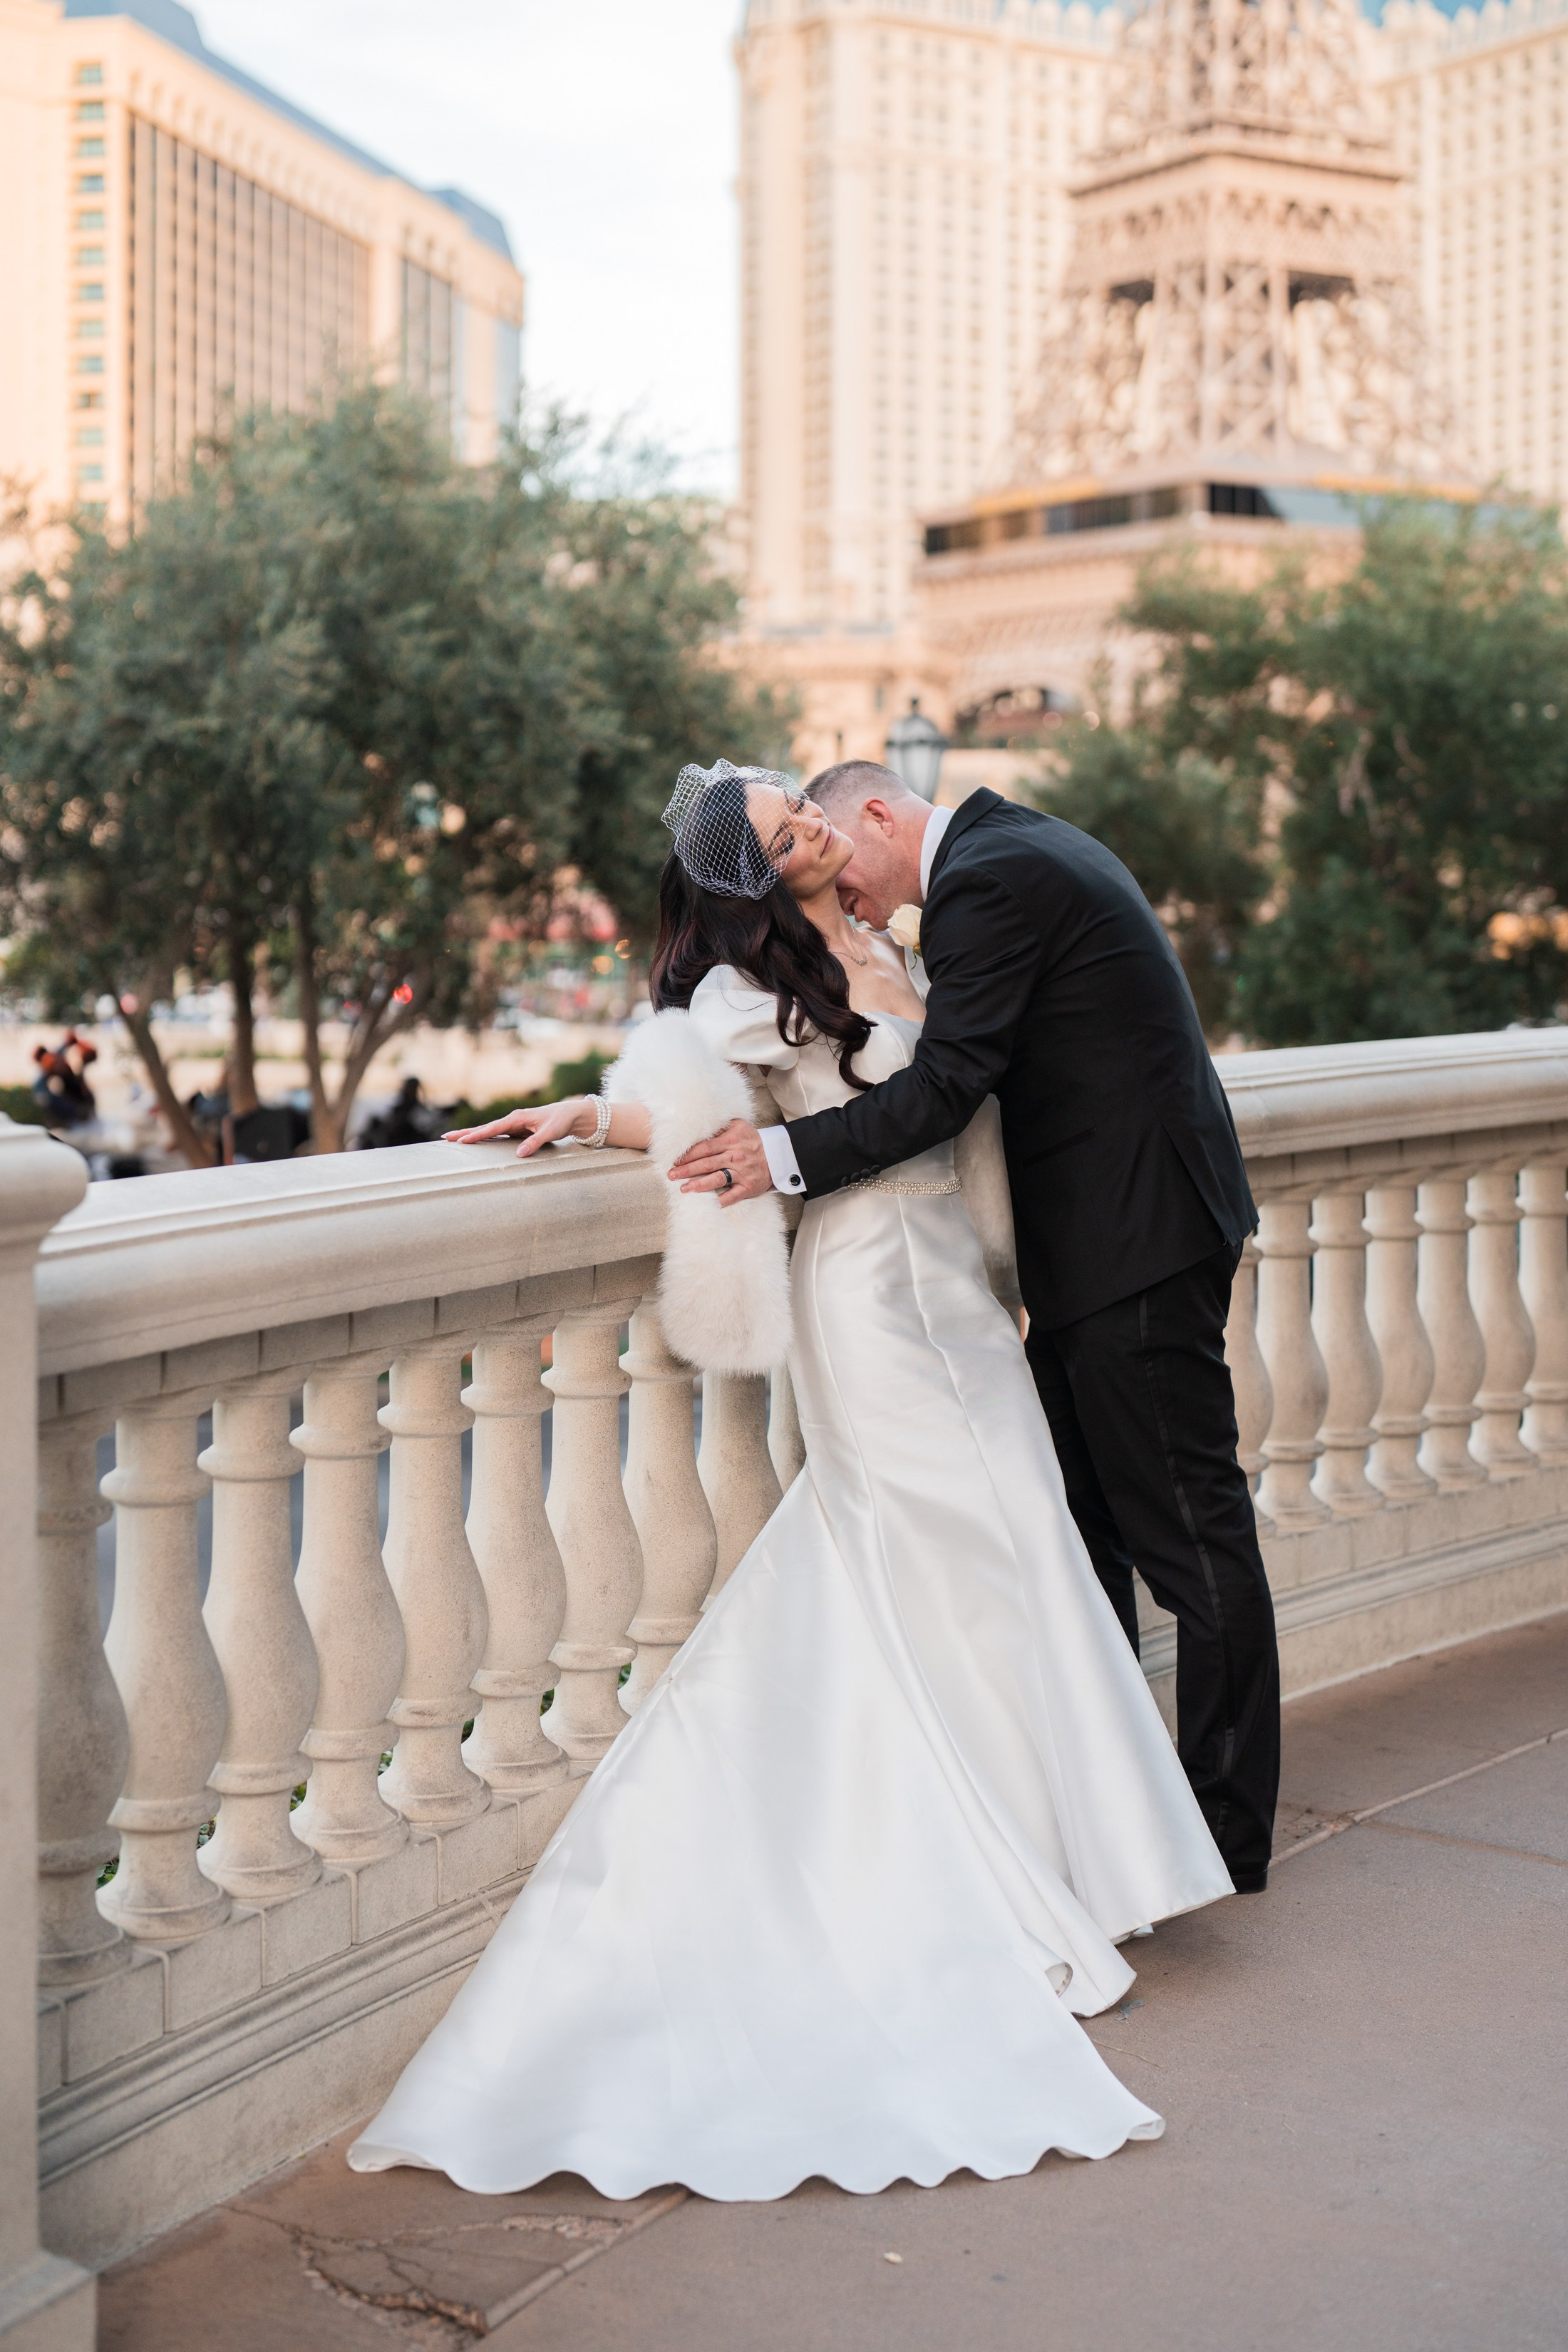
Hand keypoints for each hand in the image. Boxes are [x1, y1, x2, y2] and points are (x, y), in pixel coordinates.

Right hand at [444, 1098, 591, 1159]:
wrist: (570, 1114)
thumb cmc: (560, 1121)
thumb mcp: (550, 1132)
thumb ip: (534, 1143)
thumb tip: (519, 1154)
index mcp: (517, 1118)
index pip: (493, 1128)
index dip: (477, 1135)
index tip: (462, 1140)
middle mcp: (512, 1120)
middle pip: (484, 1128)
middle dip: (465, 1133)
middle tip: (446, 1137)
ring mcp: (513, 1125)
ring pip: (488, 1131)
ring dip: (471, 1135)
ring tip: (453, 1139)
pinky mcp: (516, 1130)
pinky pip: (495, 1135)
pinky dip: (483, 1137)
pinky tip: (474, 1141)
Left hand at [667, 1117, 772, 1206]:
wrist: (778, 1155)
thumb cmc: (752, 1141)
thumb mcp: (738, 1127)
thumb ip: (719, 1127)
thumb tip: (696, 1127)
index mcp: (731, 1140)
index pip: (704, 1148)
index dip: (688, 1155)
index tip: (674, 1160)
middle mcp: (735, 1156)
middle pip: (707, 1163)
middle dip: (687, 1170)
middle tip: (671, 1175)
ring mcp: (742, 1173)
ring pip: (717, 1179)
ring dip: (699, 1185)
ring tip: (684, 1189)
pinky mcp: (748, 1187)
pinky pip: (732, 1196)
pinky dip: (720, 1201)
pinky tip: (707, 1204)